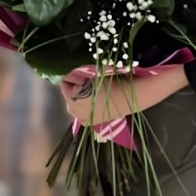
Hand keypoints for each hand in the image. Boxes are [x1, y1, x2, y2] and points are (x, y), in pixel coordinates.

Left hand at [57, 66, 191, 123]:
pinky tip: (95, 102)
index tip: (85, 74)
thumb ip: (79, 74)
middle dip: (76, 86)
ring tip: (94, 90)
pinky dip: (84, 108)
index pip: (65, 82)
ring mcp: (82, 118)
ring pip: (73, 103)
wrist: (131, 96)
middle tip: (90, 81)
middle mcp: (74, 110)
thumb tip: (72, 74)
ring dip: (79, 96)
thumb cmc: (113, 81)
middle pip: (68, 93)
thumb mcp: (94, 72)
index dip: (74, 76)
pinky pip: (81, 114)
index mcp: (74, 96)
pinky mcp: (90, 123)